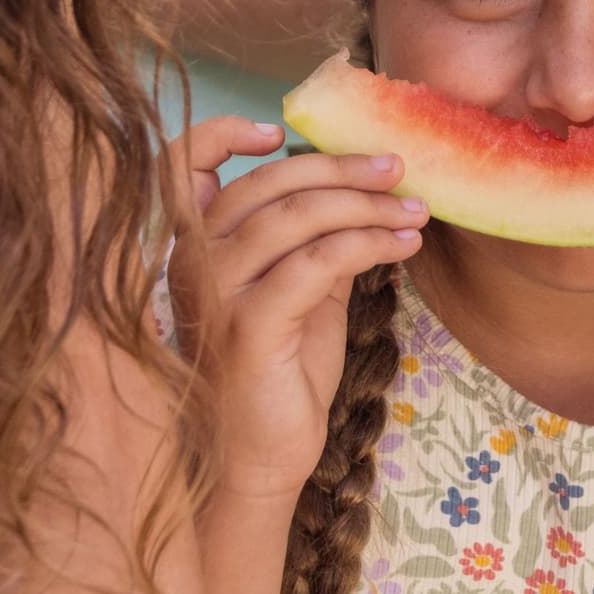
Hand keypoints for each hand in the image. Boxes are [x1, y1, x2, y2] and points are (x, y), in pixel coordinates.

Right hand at [164, 118, 423, 505]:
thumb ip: (312, 243)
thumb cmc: (275, 380)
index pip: (179, 166)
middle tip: (397, 168)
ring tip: (413, 209)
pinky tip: (402, 246)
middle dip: (339, 169)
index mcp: (192, 250)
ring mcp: (216, 295)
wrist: (254, 463)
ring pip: (295, 218)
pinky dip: (366, 244)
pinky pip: (316, 263)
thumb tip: (361, 193)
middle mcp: (192, 264)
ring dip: (365, 205)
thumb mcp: (297, 297)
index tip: (281, 130)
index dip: (222, 134)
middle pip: (264, 185)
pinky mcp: (250, 329)